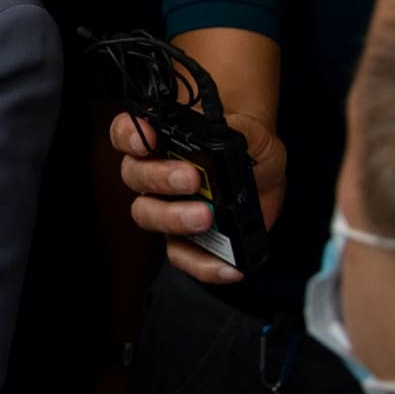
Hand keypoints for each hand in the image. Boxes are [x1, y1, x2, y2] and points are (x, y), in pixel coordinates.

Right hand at [110, 111, 286, 283]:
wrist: (267, 175)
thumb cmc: (250, 144)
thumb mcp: (253, 131)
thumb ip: (241, 129)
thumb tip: (231, 134)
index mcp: (162, 139)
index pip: (128, 132)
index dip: (128, 134)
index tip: (146, 138)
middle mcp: (155, 173)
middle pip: (134, 175)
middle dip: (158, 177)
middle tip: (191, 179)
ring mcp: (167, 208)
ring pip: (147, 215)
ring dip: (172, 218)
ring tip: (205, 218)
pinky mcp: (185, 239)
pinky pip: (180, 255)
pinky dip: (202, 264)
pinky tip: (227, 264)